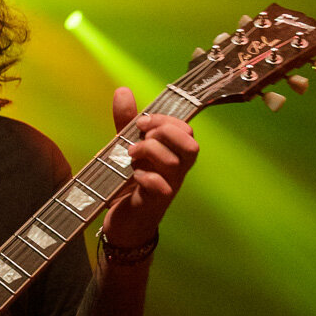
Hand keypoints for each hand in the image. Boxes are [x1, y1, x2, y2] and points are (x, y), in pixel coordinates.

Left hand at [102, 86, 198, 247]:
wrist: (123, 224)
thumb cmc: (129, 186)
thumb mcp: (126, 148)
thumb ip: (126, 122)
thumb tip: (123, 90)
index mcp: (173, 155)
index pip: (187, 131)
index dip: (166, 120)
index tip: (143, 121)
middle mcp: (176, 172)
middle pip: (192, 146)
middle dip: (166, 133)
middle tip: (142, 136)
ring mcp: (167, 188)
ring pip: (174, 164)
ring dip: (149, 152)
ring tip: (130, 155)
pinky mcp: (152, 204)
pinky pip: (160, 188)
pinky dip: (145, 177)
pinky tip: (132, 177)